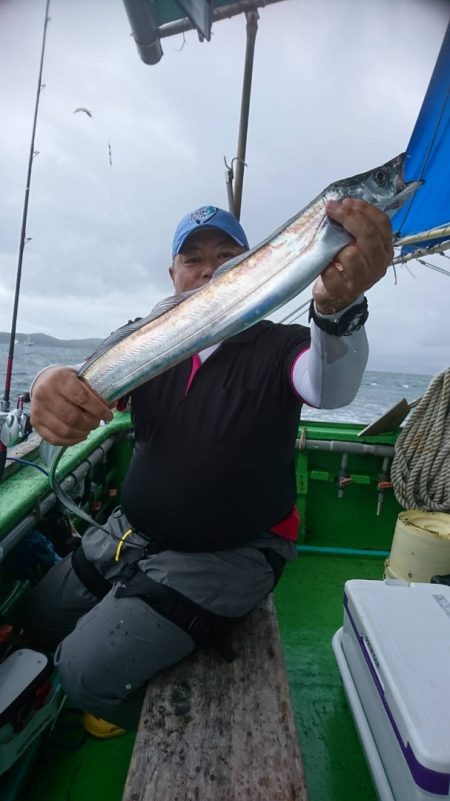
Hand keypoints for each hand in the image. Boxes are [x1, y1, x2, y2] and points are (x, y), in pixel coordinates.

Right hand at [30, 366, 112, 444]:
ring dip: (83, 432)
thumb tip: (111, 405)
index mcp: (59, 378)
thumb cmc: (68, 380)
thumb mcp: (82, 378)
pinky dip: (72, 441)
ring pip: (65, 431)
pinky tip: (81, 435)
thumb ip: (96, 390)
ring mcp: (38, 410)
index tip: (108, 416)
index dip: (98, 409)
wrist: (44, 382)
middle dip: (91, 423)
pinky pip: (56, 439)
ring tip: (90, 428)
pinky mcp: (35, 424)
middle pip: (73, 417)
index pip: (82, 398)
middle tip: (98, 422)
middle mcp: (44, 394)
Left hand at [313, 198, 392, 314]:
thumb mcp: (357, 245)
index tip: (346, 202)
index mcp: (385, 250)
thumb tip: (344, 204)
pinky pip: (332, 271)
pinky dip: (325, 266)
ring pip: (352, 254)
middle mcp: (378, 265)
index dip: (364, 209)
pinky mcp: (344, 291)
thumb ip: (357, 227)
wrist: (335, 298)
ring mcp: (363, 279)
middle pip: (368, 235)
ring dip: (337, 247)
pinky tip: (325, 265)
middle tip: (333, 210)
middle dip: (349, 218)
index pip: (382, 223)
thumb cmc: (345, 267)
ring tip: (331, 248)